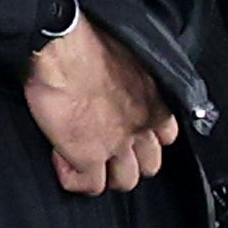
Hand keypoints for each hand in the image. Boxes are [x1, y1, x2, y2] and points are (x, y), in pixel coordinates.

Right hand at [26, 18, 178, 194]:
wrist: (62, 48)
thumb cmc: (90, 42)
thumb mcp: (129, 60)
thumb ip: (132, 84)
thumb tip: (117, 93)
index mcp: (155, 101)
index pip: (167, 137)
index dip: (144, 138)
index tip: (125, 132)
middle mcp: (142, 126)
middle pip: (149, 166)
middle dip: (129, 162)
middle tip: (104, 149)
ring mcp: (118, 145)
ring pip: (124, 182)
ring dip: (104, 174)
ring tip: (82, 158)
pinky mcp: (89, 157)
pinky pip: (88, 186)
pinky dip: (74, 177)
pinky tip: (61, 158)